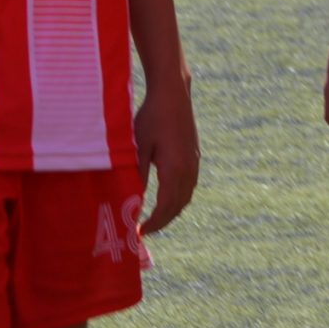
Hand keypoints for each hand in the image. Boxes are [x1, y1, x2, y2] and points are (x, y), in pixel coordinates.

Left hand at [135, 70, 200, 234]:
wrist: (173, 95)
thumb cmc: (151, 118)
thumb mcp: (139, 149)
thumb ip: (138, 176)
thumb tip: (134, 201)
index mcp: (175, 169)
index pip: (166, 206)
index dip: (154, 222)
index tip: (140, 232)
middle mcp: (189, 168)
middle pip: (179, 205)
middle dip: (163, 220)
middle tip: (145, 229)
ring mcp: (194, 161)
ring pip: (187, 195)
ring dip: (172, 210)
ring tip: (155, 217)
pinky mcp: (194, 154)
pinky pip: (189, 184)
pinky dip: (179, 197)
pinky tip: (167, 196)